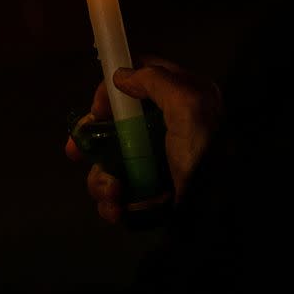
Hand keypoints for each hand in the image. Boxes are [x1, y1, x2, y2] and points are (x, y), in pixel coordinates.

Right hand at [66, 58, 221, 222]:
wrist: (217, 217)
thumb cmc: (204, 157)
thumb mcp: (188, 108)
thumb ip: (156, 81)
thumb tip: (120, 76)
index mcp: (180, 102)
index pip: (138, 80)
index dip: (112, 90)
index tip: (99, 109)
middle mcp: (165, 128)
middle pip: (114, 123)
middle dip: (91, 139)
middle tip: (76, 151)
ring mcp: (154, 163)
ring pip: (109, 161)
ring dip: (101, 177)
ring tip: (113, 190)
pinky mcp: (148, 193)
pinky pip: (116, 193)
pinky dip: (110, 202)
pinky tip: (116, 208)